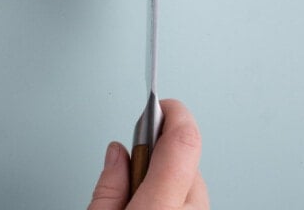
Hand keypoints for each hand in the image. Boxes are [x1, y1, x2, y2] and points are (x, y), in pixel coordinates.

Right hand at [88, 100, 208, 208]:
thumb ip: (108, 188)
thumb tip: (117, 153)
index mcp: (161, 208)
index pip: (183, 141)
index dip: (173, 113)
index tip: (158, 104)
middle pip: (185, 162)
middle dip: (159, 157)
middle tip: (131, 171)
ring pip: (190, 183)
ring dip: (168, 182)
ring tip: (140, 202)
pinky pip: (194, 203)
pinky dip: (176, 201)